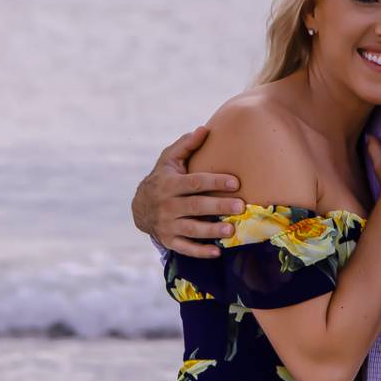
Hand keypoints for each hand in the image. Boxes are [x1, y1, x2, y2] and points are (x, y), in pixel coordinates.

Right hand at [132, 126, 243, 258]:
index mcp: (170, 184)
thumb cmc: (163, 178)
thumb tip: (204, 129)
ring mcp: (167, 225)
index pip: (195, 182)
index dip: (215, 182)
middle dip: (218, 206)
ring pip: (191, 229)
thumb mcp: (169, 160)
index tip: (235, 183)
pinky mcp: (168, 240)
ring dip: (211, 231)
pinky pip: (185, 248)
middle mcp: (167, 205)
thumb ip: (186, 145)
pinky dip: (200, 251)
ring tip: (232, 229)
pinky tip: (217, 251)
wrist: (140, 207)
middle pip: (196, 206)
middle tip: (240, 206)